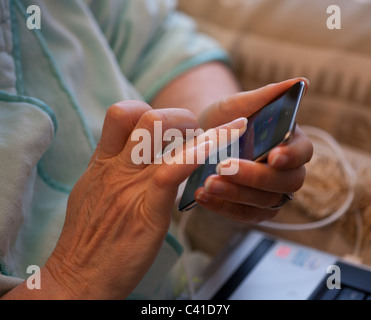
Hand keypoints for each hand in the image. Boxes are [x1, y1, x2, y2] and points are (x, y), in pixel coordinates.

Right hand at [43, 101, 245, 298]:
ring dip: (195, 131)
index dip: (147, 110)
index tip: (167, 127)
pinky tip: (213, 151)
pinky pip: (170, 172)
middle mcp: (117, 167)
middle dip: (179, 117)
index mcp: (103, 162)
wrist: (79, 276)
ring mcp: (131, 186)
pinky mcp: (147, 211)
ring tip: (215, 142)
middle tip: (195, 135)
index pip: (121, 113)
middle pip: (147, 115)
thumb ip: (113, 169)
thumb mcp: (93, 192)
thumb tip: (133, 156)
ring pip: (160, 132)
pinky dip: (193, 157)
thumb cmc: (88, 238)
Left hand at [194, 78, 312, 222]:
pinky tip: (202, 196)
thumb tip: (302, 83)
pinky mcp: (251, 209)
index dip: (291, 156)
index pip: (303, 152)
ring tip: (207, 184)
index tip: (273, 156)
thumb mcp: (240, 104)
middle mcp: (285, 172)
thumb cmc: (226, 119)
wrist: (203, 138)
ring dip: (236, 194)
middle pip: (285, 183)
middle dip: (256, 177)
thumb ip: (267, 95)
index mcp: (290, 143)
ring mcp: (270, 194)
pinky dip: (223, 207)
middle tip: (224, 167)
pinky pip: (243, 215)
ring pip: (264, 202)